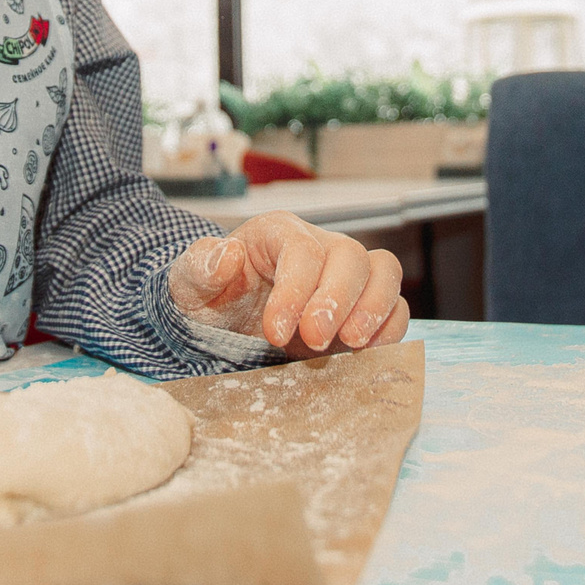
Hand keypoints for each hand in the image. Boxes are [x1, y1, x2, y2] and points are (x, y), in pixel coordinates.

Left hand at [168, 213, 410, 358]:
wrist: (223, 324)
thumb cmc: (209, 298)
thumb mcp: (189, 284)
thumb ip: (201, 267)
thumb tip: (227, 253)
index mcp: (278, 233)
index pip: (301, 250)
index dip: (295, 290)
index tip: (275, 331)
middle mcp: (320, 247)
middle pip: (350, 256)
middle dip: (337, 299)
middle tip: (314, 339)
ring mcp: (345, 277)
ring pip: (383, 272)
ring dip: (375, 308)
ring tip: (351, 343)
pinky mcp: (362, 309)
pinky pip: (395, 306)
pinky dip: (390, 328)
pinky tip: (366, 352)